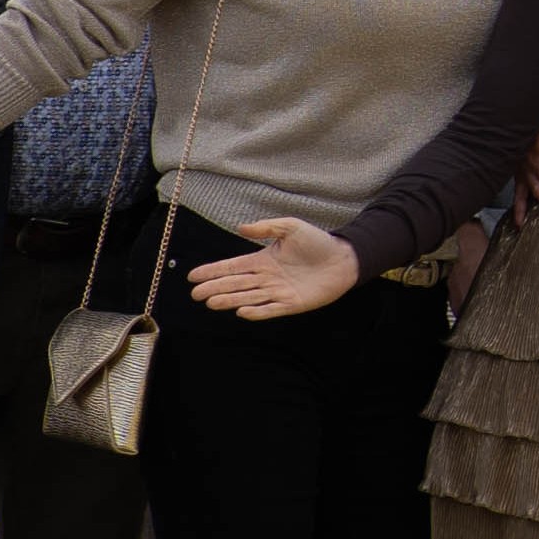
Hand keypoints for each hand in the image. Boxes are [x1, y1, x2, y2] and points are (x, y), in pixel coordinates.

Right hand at [181, 219, 362, 322]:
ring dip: (230, 300)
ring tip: (211, 303)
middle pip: (235, 284)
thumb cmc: (318, 242)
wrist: (345, 258)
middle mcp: (267, 278)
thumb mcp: (291, 227)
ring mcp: (278, 292)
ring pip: (248, 297)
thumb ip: (267, 227)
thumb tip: (241, 227)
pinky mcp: (292, 304)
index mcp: (263, 260)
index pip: (232, 267)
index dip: (213, 271)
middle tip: (196, 294)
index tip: (193, 276)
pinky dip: (257, 311)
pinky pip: (271, 309)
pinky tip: (241, 311)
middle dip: (215, 288)